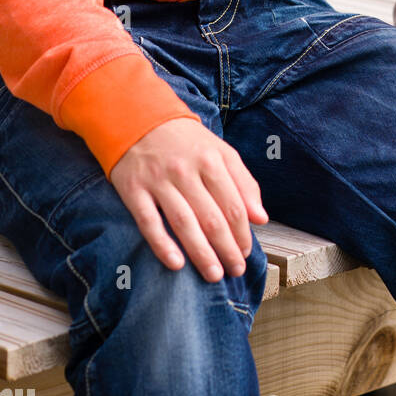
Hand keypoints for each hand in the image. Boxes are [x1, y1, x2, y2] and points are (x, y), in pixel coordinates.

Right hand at [109, 118, 268, 282]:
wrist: (139, 120)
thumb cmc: (187, 142)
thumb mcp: (221, 152)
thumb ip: (243, 183)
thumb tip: (261, 218)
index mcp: (211, 160)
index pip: (233, 204)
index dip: (243, 233)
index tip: (247, 253)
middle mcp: (185, 170)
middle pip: (211, 217)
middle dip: (227, 249)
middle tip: (235, 270)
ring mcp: (158, 181)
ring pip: (184, 223)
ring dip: (201, 253)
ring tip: (214, 275)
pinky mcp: (134, 191)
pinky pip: (149, 222)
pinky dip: (162, 245)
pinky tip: (177, 264)